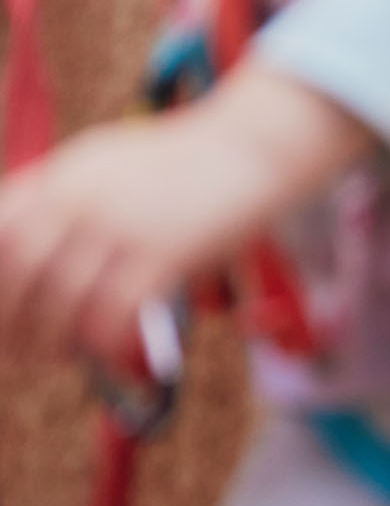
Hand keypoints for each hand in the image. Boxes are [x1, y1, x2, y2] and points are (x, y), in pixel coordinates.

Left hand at [0, 115, 263, 365]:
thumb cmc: (185, 163)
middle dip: (9, 314)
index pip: (0, 226)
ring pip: (64, 294)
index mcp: (64, 173)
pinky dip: (102, 336)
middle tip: (11, 347)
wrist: (250, 148)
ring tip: (52, 357)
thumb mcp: (109, 163)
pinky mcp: (165, 251)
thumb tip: (33, 242)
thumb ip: (69, 195)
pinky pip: (117, 307)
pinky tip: (103, 350)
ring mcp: (123, 224)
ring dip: (51, 335)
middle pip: (21, 266)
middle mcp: (83, 196)